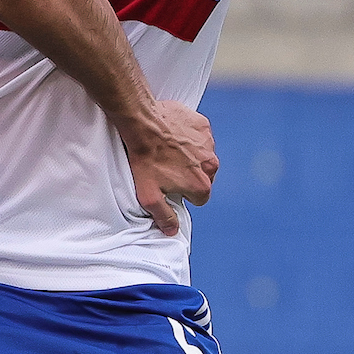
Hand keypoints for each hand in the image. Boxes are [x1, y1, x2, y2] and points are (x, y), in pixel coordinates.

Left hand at [117, 101, 217, 236]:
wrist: (142, 123)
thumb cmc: (144, 159)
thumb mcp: (148, 195)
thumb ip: (163, 216)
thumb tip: (172, 231)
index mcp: (201, 184)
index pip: (199, 198)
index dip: (184, 194)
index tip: (171, 186)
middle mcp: (211, 165)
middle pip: (203, 177)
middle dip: (189, 175)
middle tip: (167, 168)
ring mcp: (208, 144)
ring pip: (202, 157)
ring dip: (190, 156)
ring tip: (168, 151)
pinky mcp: (203, 126)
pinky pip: (199, 137)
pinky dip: (189, 138)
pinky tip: (172, 137)